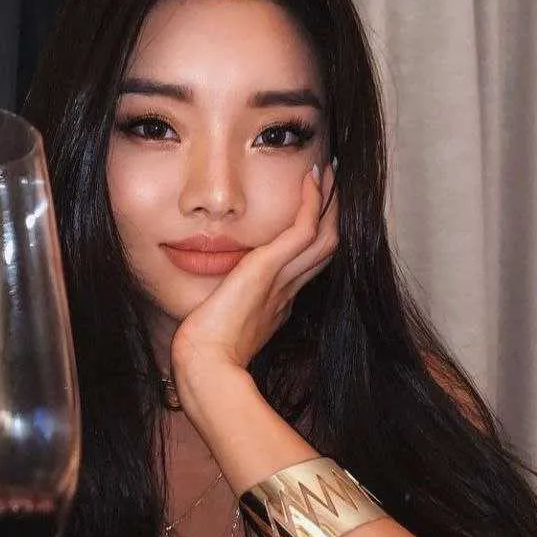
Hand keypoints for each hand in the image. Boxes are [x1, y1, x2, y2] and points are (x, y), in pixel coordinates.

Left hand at [170, 164, 338, 389]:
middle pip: (323, 248)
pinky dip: (310, 201)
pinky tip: (310, 178)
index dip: (313, 239)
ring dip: (327, 202)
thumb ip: (226, 305)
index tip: (314, 216)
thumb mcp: (219, 322)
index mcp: (277, 304)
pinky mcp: (270, 268)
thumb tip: (218, 296)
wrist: (207, 364)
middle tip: (331, 185)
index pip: (304, 265)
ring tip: (327, 172)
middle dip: (330, 216)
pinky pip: (303, 228)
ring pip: (323, 235)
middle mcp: (287, 291)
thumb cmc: (205, 351)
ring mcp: (283, 280)